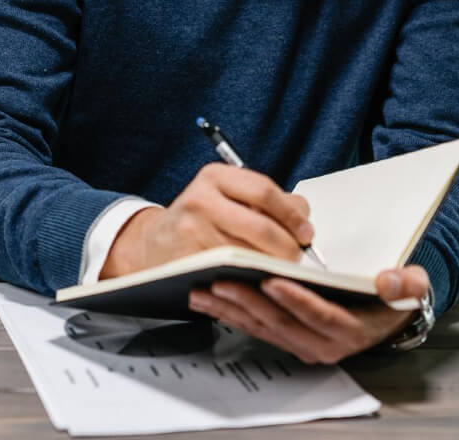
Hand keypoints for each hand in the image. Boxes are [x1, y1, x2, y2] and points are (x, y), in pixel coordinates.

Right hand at [101, 163, 313, 277]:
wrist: (153, 245)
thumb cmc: (201, 220)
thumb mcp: (227, 197)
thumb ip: (267, 200)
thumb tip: (303, 216)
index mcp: (215, 177)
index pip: (264, 191)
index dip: (292, 215)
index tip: (306, 232)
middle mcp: (201, 199)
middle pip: (262, 227)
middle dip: (288, 248)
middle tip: (296, 257)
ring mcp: (192, 231)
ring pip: (250, 254)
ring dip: (272, 267)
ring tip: (279, 270)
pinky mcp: (188, 261)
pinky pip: (232, 273)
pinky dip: (251, 279)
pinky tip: (257, 280)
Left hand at [187, 264, 429, 363]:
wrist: (385, 317)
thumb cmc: (392, 298)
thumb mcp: (411, 287)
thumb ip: (406, 285)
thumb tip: (388, 281)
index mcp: (351, 330)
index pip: (320, 316)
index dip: (296, 300)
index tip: (272, 279)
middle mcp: (324, 345)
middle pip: (282, 323)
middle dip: (250, 301)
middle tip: (223, 280)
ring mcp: (302, 345)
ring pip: (262, 327)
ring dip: (231, 309)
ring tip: (204, 288)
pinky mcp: (286, 340)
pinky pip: (255, 328)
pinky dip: (230, 314)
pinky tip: (209, 299)